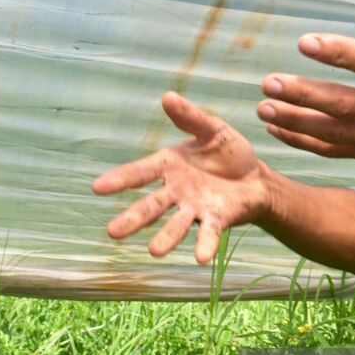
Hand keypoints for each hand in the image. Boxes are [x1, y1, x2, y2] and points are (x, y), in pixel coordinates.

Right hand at [92, 92, 270, 263]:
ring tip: (154, 251)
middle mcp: (176, 191)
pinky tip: (200, 258)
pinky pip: (208, 233)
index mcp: (169, 165)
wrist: (256, 177)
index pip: (140, 172)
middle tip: (112, 232)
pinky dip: (204, 244)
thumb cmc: (228, 153)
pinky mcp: (216, 219)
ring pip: (175, 224)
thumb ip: (190, 118)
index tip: (97, 187)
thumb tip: (167, 96)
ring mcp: (194, 207)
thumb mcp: (211, 129)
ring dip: (166, 237)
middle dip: (133, 219)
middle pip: (150, 206)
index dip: (119, 179)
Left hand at [255, 0, 354, 174]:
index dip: (341, 54)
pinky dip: (305, 143)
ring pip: (337, 133)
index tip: (305, 42)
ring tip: (264, 108)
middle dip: (306, 95)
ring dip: (297, 122)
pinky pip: (337, 152)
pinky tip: (278, 130)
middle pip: (349, 104)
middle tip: (270, 82)